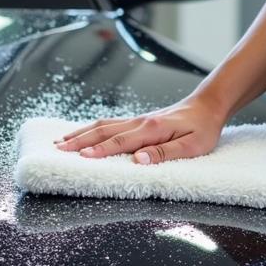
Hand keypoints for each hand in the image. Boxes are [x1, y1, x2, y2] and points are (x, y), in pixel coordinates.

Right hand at [54, 96, 224, 164]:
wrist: (207, 105)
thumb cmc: (203, 128)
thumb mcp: (192, 146)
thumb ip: (165, 153)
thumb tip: (139, 160)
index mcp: (151, 129)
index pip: (120, 141)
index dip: (100, 150)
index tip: (81, 157)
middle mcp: (139, 122)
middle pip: (103, 131)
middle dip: (79, 141)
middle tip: (58, 149)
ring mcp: (137, 120)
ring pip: (102, 125)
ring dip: (81, 133)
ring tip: (61, 142)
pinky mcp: (137, 121)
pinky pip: (109, 123)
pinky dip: (91, 129)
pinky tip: (82, 134)